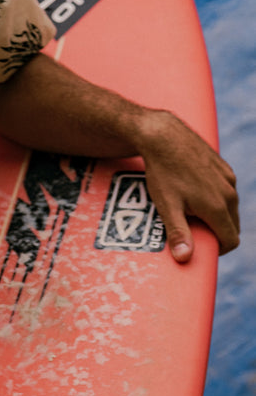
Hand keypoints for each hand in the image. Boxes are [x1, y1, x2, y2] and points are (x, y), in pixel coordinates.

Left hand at [138, 110, 239, 262]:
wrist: (164, 137)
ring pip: (230, 207)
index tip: (201, 249)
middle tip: (193, 232)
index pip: (231, 240)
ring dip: (216, 215)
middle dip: (216, 233)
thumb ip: (178, 233)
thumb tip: (185, 258)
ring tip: (190, 211)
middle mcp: (228, 193)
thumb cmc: (163, 173)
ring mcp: (228, 178)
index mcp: (217, 207)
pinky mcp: (223, 167)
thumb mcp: (167, 207)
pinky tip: (193, 192)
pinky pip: (226, 190)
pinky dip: (215, 197)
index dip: (217, 250)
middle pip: (232, 225)